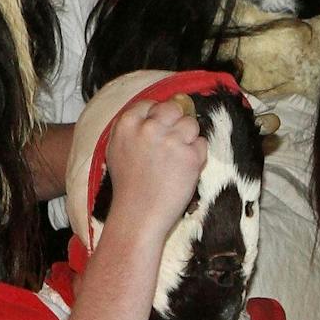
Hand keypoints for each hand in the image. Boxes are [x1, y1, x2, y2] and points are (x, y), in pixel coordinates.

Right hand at [104, 98, 206, 238]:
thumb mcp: (117, 149)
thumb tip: (156, 109)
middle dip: (175, 122)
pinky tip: (183, 170)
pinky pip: (202, 144)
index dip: (157, 118)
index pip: (150, 104)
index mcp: (127, 123)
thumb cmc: (127, 186)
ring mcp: (171, 140)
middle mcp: (149, 128)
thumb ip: (133, 127)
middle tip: (169, 144)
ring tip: (175, 160)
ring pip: (191, 124)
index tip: (157, 133)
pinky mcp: (190, 156)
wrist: (138, 215)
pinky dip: (197, 156)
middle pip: (173, 108)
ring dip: (188, 139)